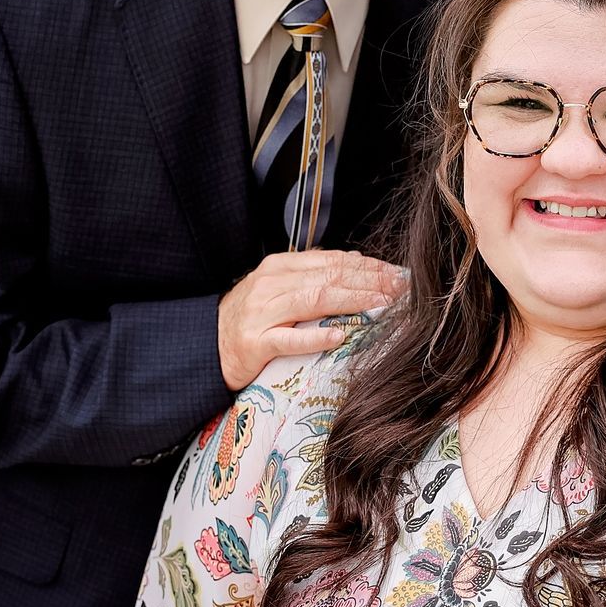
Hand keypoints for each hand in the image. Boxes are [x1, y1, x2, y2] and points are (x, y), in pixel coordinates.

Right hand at [216, 250, 406, 390]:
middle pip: (329, 278)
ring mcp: (262, 313)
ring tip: (381, 305)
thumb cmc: (249, 318)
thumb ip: (313, 275)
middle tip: (400, 288)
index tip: (395, 274)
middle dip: (369, 281)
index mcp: (280, 268)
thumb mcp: (279, 288)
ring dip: (353, 302)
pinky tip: (338, 336)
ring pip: (314, 302)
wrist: (205, 345)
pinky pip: (289, 338)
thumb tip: (357, 262)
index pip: (332, 261)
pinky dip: (315, 337)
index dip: (367, 266)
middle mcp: (271, 284)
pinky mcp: (255, 343)